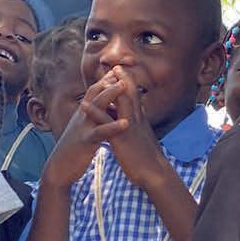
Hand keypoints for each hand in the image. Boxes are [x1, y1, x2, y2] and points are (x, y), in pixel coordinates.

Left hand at [78, 64, 163, 193]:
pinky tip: (84, 105)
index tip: (125, 75)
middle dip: (124, 79)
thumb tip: (141, 120)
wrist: (155, 174)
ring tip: (102, 76)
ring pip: (121, 103)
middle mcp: (137, 121)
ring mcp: (129, 128)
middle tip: (116, 66)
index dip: (130, 86)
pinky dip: (94, 112)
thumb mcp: (146, 141)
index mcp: (141, 122)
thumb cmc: (150, 161)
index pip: (136, 99)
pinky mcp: (120, 139)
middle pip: (131, 95)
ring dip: (111, 88)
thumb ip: (141, 128)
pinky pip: (105, 123)